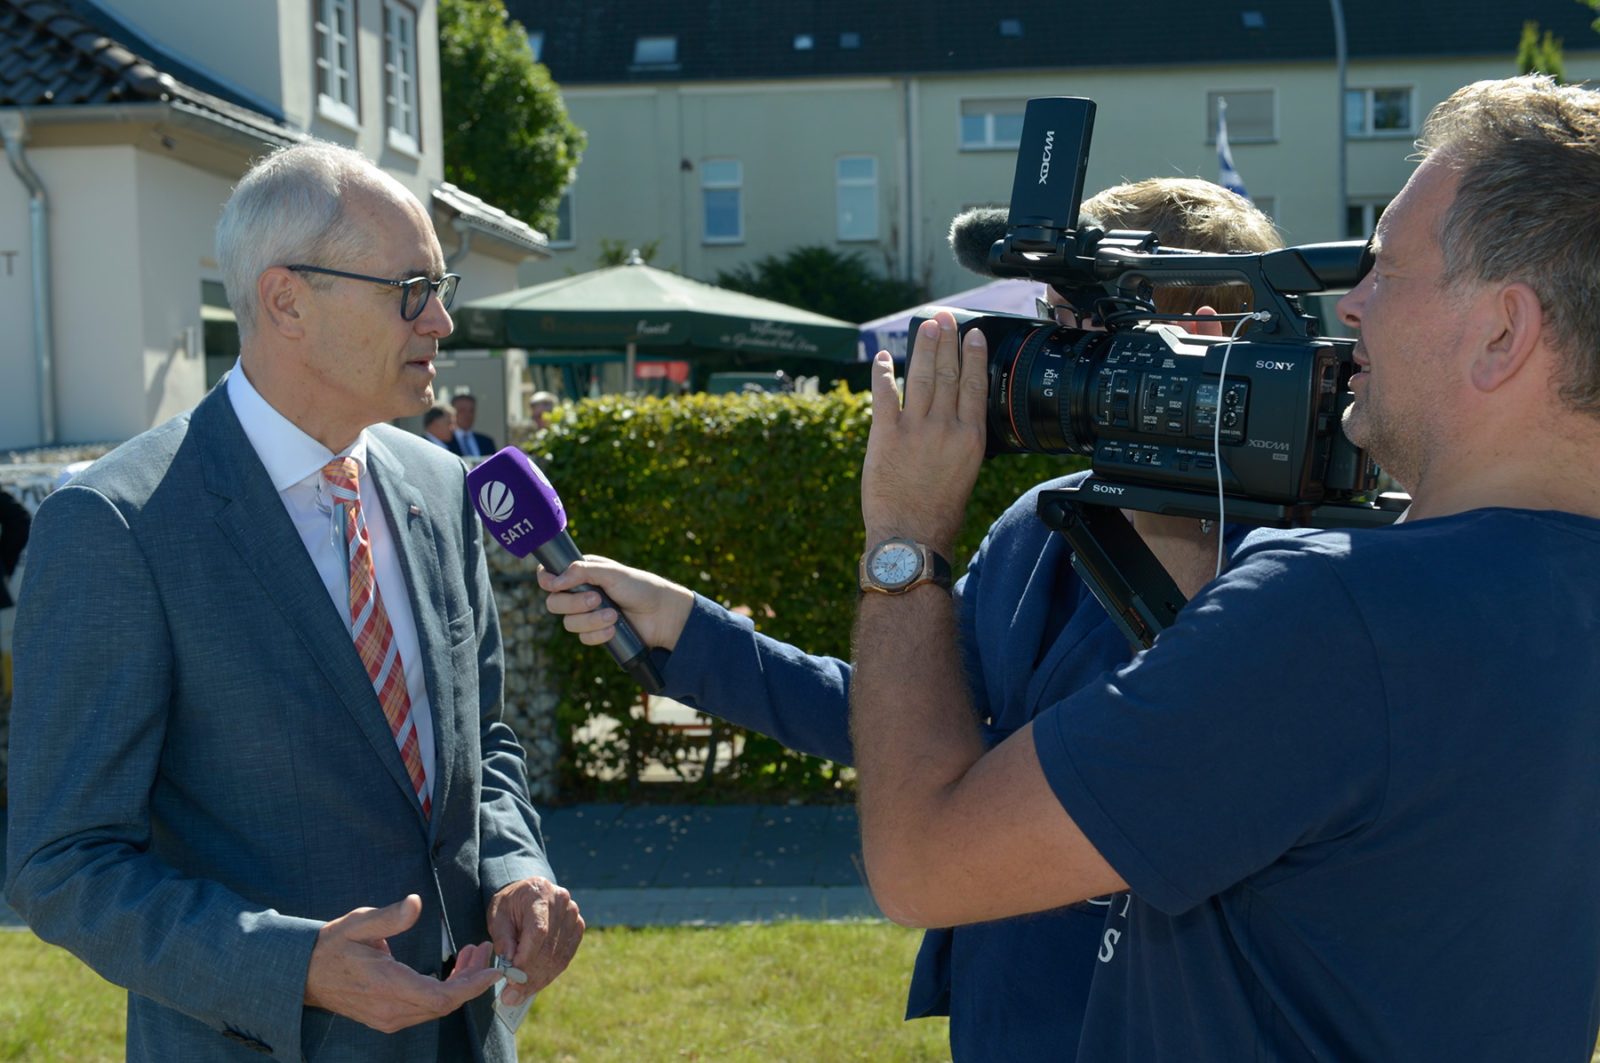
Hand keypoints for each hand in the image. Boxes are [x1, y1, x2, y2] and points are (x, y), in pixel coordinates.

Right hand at [304, 894, 500, 1033]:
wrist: (304, 974)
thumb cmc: (333, 946)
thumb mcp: (359, 923)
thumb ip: (389, 916)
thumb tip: (416, 903)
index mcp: (387, 987)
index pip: (441, 997)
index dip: (472, 987)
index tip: (494, 970)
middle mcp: (391, 1009)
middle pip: (445, 1004)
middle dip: (472, 980)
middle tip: (483, 950)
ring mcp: (389, 1018)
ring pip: (437, 1008)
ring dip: (460, 985)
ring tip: (471, 954)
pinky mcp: (388, 1019)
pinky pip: (425, 1009)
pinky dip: (444, 991)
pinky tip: (451, 970)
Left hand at [487, 877, 584, 1006]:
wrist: (527, 894)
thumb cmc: (510, 905)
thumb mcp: (498, 915)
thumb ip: (502, 937)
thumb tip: (508, 962)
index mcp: (540, 893)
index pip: (538, 931)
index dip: (526, 958)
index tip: (510, 978)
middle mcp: (562, 902)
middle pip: (549, 947)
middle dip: (529, 976)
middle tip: (510, 997)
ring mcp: (573, 915)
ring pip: (558, 957)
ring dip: (538, 981)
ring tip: (518, 996)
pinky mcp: (578, 928)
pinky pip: (565, 958)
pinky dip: (548, 975)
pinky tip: (533, 986)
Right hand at [539, 556, 694, 651]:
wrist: (663, 614)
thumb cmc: (641, 588)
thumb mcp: (613, 574)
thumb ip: (582, 572)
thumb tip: (555, 582)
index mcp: (582, 572)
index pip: (549, 576)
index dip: (547, 581)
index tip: (555, 585)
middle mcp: (580, 593)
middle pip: (554, 603)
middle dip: (574, 604)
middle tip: (597, 599)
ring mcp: (587, 614)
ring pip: (568, 623)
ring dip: (591, 620)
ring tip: (614, 615)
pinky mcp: (596, 632)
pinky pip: (583, 638)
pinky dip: (598, 634)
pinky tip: (614, 629)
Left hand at [861, 312, 988, 552]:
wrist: (911, 535)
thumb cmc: (940, 513)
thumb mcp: (966, 472)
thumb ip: (960, 441)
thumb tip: (956, 418)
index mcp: (970, 437)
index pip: (973, 385)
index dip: (972, 355)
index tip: (972, 334)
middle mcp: (945, 427)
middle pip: (946, 373)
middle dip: (945, 342)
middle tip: (942, 318)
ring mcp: (914, 429)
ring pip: (919, 377)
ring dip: (922, 349)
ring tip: (924, 328)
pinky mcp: (885, 435)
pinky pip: (883, 395)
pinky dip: (882, 374)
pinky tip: (882, 358)